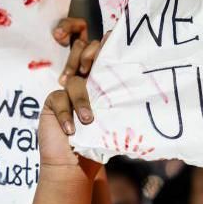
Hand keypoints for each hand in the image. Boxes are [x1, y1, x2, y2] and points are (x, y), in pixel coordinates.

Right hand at [40, 18, 106, 167]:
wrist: (74, 165)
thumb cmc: (98, 143)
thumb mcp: (114, 119)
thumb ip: (121, 101)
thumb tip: (149, 88)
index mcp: (102, 82)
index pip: (103, 54)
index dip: (105, 44)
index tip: (112, 37)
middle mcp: (84, 81)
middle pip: (83, 51)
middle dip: (89, 53)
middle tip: (92, 65)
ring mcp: (66, 91)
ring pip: (75, 82)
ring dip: (82, 100)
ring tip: (89, 120)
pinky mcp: (53, 102)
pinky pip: (59, 99)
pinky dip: (67, 115)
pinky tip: (71, 130)